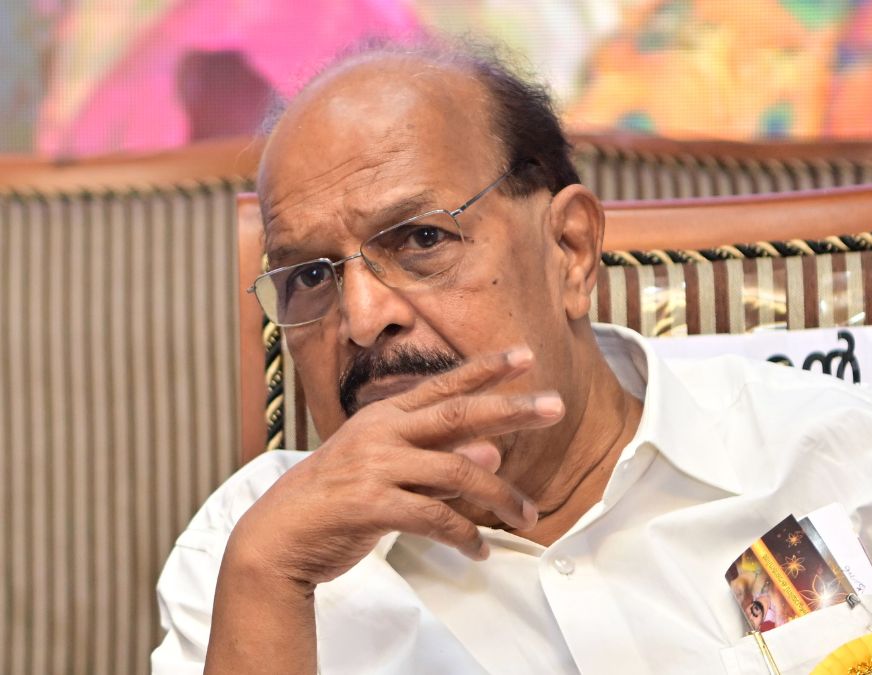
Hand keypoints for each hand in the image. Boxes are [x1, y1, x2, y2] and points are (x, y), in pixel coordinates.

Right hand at [224, 346, 561, 590]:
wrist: (278, 538)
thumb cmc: (337, 502)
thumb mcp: (388, 472)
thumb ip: (437, 461)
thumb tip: (494, 453)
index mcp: (385, 417)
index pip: (444, 385)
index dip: (486, 368)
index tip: (526, 355)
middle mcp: (382, 433)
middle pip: (460, 414)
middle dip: (512, 410)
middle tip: (555, 407)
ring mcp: (375, 466)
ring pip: (457, 471)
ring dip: (500, 496)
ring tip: (528, 516)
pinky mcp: (371, 504)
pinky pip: (435, 517)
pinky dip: (465, 536)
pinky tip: (480, 551)